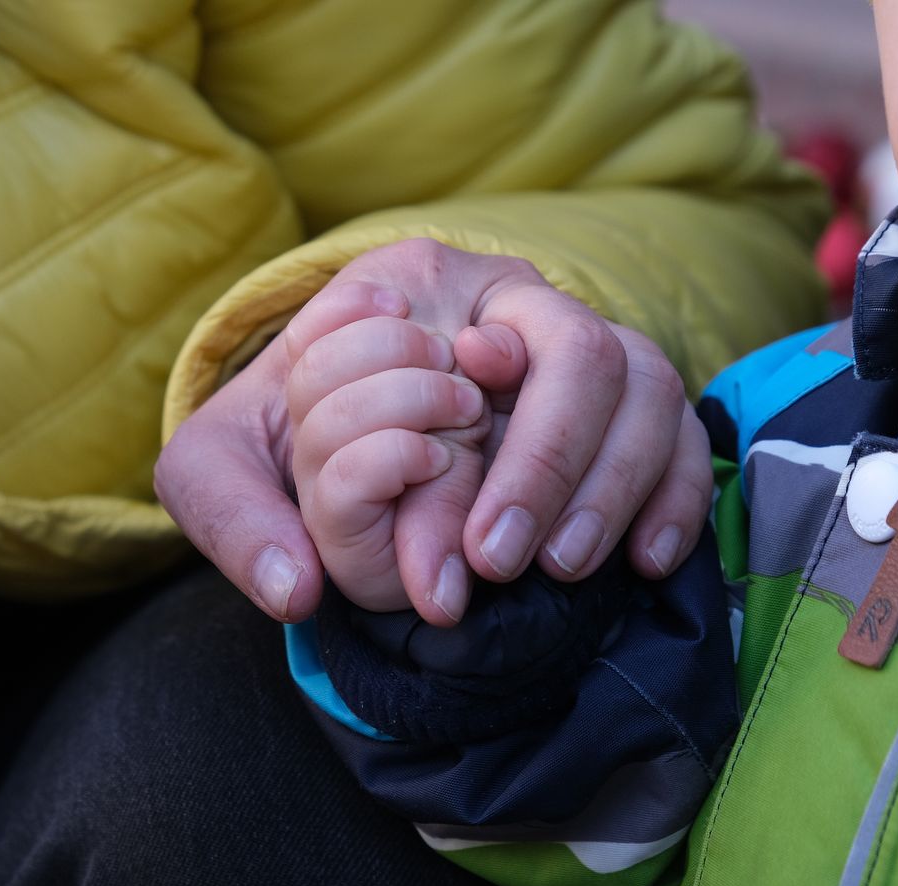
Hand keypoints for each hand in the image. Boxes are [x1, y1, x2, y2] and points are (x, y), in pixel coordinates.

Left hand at [154, 239, 712, 622]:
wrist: (310, 438)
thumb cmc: (270, 442)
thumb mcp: (216, 469)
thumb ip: (236, 518)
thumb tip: (296, 593)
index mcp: (420, 282)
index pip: (497, 334)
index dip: (507, 434)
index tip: (473, 537)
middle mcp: (511, 301)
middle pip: (588, 354)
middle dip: (556, 466)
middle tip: (508, 563)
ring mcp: (573, 346)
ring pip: (649, 385)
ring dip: (621, 484)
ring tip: (566, 570)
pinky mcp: (616, 406)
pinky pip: (681, 431)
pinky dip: (678, 493)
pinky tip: (650, 561)